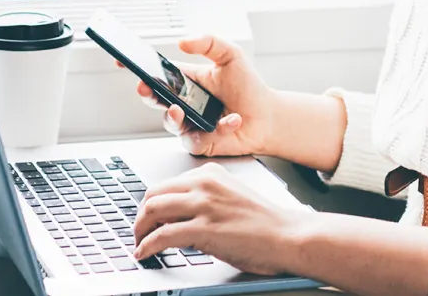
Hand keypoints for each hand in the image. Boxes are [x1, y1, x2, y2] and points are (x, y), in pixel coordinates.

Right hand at [125, 35, 277, 157]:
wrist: (268, 116)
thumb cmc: (248, 86)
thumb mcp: (231, 55)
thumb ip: (209, 42)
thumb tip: (183, 41)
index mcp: (185, 81)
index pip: (157, 74)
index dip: (138, 67)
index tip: (123, 59)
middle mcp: (183, 103)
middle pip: (155, 100)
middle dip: (146, 94)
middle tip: (144, 88)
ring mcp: (189, 124)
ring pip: (170, 123)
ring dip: (173, 117)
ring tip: (179, 109)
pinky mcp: (200, 142)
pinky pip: (198, 139)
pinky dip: (217, 129)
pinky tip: (232, 119)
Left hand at [132, 162, 311, 275]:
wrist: (288, 236)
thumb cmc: (264, 222)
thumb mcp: (231, 197)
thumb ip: (205, 199)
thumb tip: (177, 217)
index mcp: (210, 174)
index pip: (166, 184)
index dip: (151, 204)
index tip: (147, 218)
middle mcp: (204, 184)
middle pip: (153, 193)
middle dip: (140, 215)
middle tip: (139, 231)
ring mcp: (204, 205)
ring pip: (152, 210)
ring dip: (139, 230)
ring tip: (139, 243)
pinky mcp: (204, 229)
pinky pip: (162, 236)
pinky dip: (147, 246)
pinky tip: (145, 254)